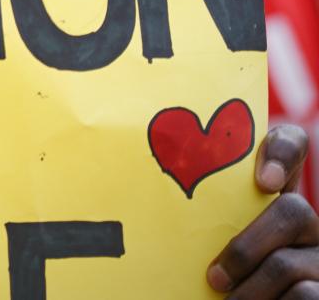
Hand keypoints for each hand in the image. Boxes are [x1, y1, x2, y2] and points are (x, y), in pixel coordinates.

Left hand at [207, 124, 318, 295]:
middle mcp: (304, 219)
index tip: (264, 180)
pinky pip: (305, 296)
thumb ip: (194, 210)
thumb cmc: (210, 267)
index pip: (289, 145)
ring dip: (252, 291)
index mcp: (272, 194)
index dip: (283, 152)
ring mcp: (318, 256)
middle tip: (215, 279)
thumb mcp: (202, 234)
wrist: (236, 296)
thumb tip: (130, 196)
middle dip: (246, 249)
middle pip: (293, 211)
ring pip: (290, 266)